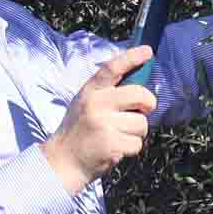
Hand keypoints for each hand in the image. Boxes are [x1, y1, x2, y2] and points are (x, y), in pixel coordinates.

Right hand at [43, 48, 156, 192]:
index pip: (112, 68)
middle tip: (144, 109)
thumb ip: (107, 94)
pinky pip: (137, 143)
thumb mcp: (85, 104)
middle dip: (148, 103)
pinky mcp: (111, 144)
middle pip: (139, 95)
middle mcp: (96, 104)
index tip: (147, 52)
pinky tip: (115, 149)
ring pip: (142, 123)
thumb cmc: (80, 131)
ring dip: (136, 132)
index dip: (131, 58)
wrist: (63, 161)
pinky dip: (131, 148)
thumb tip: (139, 89)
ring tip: (117, 135)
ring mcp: (103, 124)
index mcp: (90, 91)